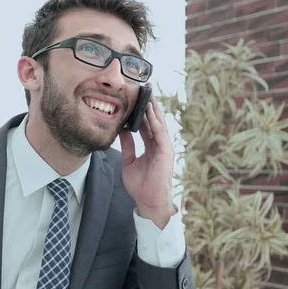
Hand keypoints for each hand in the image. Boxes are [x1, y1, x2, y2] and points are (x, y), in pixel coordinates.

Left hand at [119, 83, 175, 228]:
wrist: (149, 201)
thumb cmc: (140, 185)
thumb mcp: (128, 160)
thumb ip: (127, 145)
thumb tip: (120, 130)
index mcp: (151, 146)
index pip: (147, 124)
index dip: (141, 110)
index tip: (136, 97)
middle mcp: (159, 144)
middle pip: (154, 119)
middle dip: (149, 103)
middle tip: (144, 87)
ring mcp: (164, 147)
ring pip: (158, 123)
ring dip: (153, 108)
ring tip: (148, 93)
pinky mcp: (166, 152)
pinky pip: (160, 133)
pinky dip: (155, 121)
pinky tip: (150, 110)